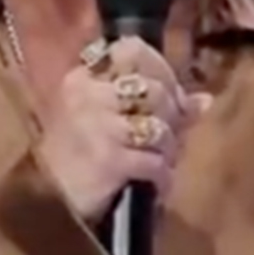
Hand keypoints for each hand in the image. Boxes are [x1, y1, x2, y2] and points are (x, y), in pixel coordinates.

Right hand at [34, 36, 211, 221]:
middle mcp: (87, 95)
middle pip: (155, 90)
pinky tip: (154, 183)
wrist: (49, 204)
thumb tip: (204, 99)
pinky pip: (155, 161)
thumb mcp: (111, 121)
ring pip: (159, 126)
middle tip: (166, 139)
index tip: (169, 96)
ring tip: (158, 161)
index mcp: (85, 77)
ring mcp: (96, 126)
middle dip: (171, 117)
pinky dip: (162, 176)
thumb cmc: (82, 156)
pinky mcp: (107, 159)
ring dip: (167, 149)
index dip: (162, 72)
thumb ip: (159, 105)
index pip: (133, 50)